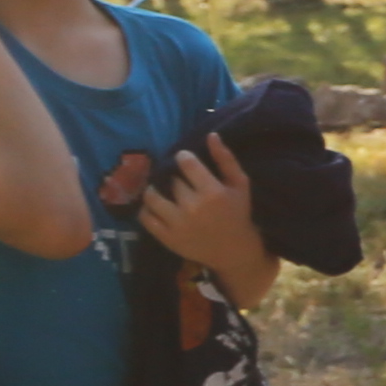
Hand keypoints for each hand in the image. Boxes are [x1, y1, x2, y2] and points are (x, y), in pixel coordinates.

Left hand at [123, 134, 277, 301]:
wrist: (233, 250)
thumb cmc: (238, 213)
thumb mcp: (239, 184)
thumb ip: (226, 159)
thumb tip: (211, 135)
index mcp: (212, 192)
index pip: (186, 163)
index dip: (183, 158)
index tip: (185, 160)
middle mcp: (192, 207)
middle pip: (171, 180)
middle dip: (173, 177)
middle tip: (178, 180)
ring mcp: (177, 224)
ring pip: (152, 197)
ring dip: (154, 190)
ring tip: (162, 191)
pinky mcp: (166, 238)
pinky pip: (145, 217)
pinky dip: (147, 209)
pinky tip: (157, 207)